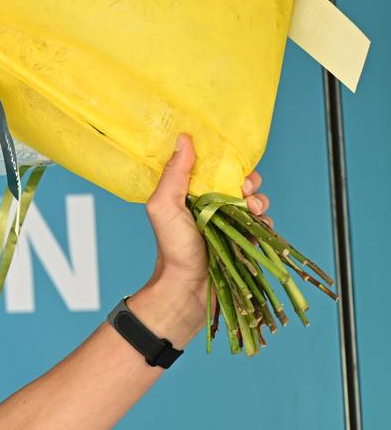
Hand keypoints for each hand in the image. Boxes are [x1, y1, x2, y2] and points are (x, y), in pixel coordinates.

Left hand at [143, 133, 269, 296]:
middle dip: (250, 183)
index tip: (233, 168)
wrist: (189, 289)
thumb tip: (184, 139)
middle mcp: (212, 207)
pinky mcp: (245, 240)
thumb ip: (174, 174)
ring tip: (251, 212)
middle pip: (243, 183)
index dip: (229, 165)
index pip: (217, 169)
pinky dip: (264, 223)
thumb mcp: (164, 207)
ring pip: (257, 202)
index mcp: (192, 194)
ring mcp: (230, 224)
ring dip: (259, 203)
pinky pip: (264, 224)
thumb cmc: (172, 250)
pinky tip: (256, 229)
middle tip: (244, 192)